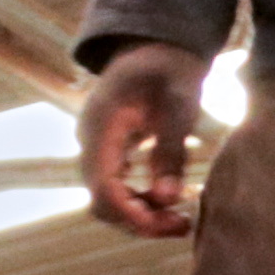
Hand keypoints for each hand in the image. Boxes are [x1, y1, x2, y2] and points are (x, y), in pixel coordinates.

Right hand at [77, 43, 208, 239]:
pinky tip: (171, 203)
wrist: (154, 48)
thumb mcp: (179, 104)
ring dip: (141, 215)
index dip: (132, 214)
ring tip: (182, 220)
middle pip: (102, 201)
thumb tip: (169, 198)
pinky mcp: (108, 152)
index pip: (103, 188)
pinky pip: (116, 187)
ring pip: (108, 198)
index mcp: (100, 129)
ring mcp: (96, 148)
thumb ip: (171, 149)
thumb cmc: (169, 70)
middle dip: (139, 221)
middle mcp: (90, 143)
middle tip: (184, 226)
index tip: (170, 225)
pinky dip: (139, 201)